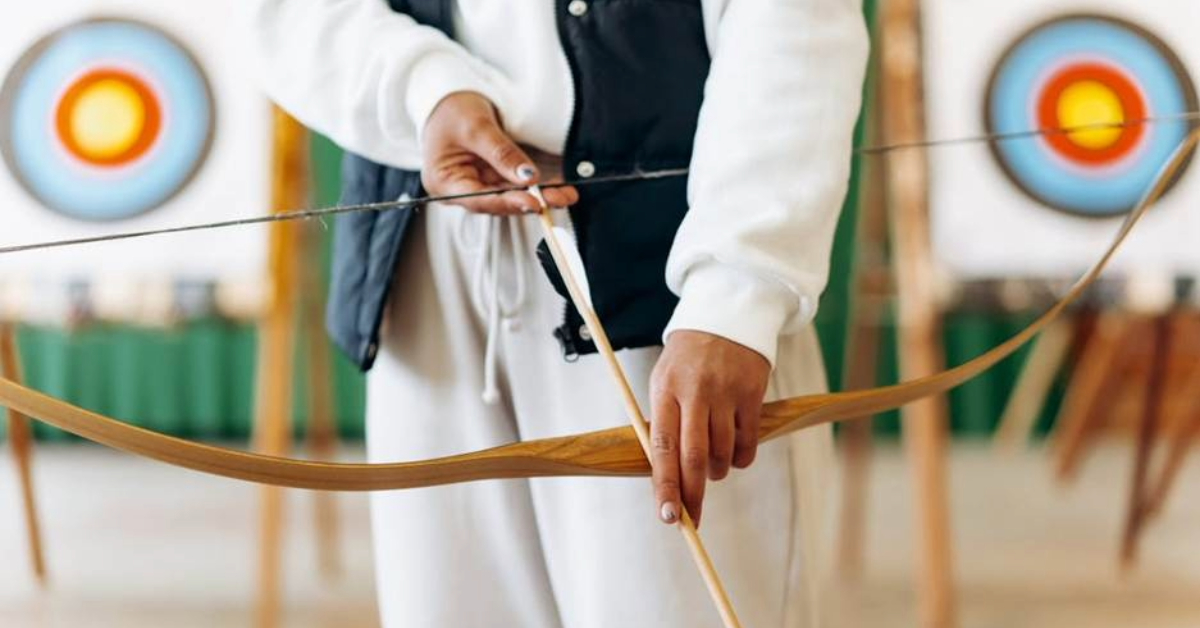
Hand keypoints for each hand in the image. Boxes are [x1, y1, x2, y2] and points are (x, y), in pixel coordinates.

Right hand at [421, 91, 577, 213]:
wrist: (449, 97)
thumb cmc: (452, 109)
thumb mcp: (476, 127)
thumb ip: (501, 153)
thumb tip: (528, 177)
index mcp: (444, 182)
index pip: (478, 200)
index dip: (507, 203)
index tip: (534, 203)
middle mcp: (462, 190)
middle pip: (498, 201)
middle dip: (531, 201)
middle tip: (559, 198)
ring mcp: (478, 184)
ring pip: (512, 196)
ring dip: (540, 195)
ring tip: (566, 195)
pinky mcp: (494, 178)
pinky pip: (517, 185)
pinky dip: (538, 186)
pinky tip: (559, 187)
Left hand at [649, 330, 770, 526]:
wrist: (724, 319)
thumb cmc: (686, 362)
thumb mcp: (663, 383)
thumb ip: (663, 424)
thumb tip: (665, 478)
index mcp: (665, 390)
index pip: (662, 447)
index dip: (665, 485)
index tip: (667, 515)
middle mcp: (695, 392)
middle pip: (694, 457)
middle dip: (692, 494)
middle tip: (691, 519)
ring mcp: (725, 393)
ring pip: (722, 455)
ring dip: (716, 472)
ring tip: (711, 466)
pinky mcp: (752, 395)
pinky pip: (747, 445)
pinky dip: (739, 460)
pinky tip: (733, 453)